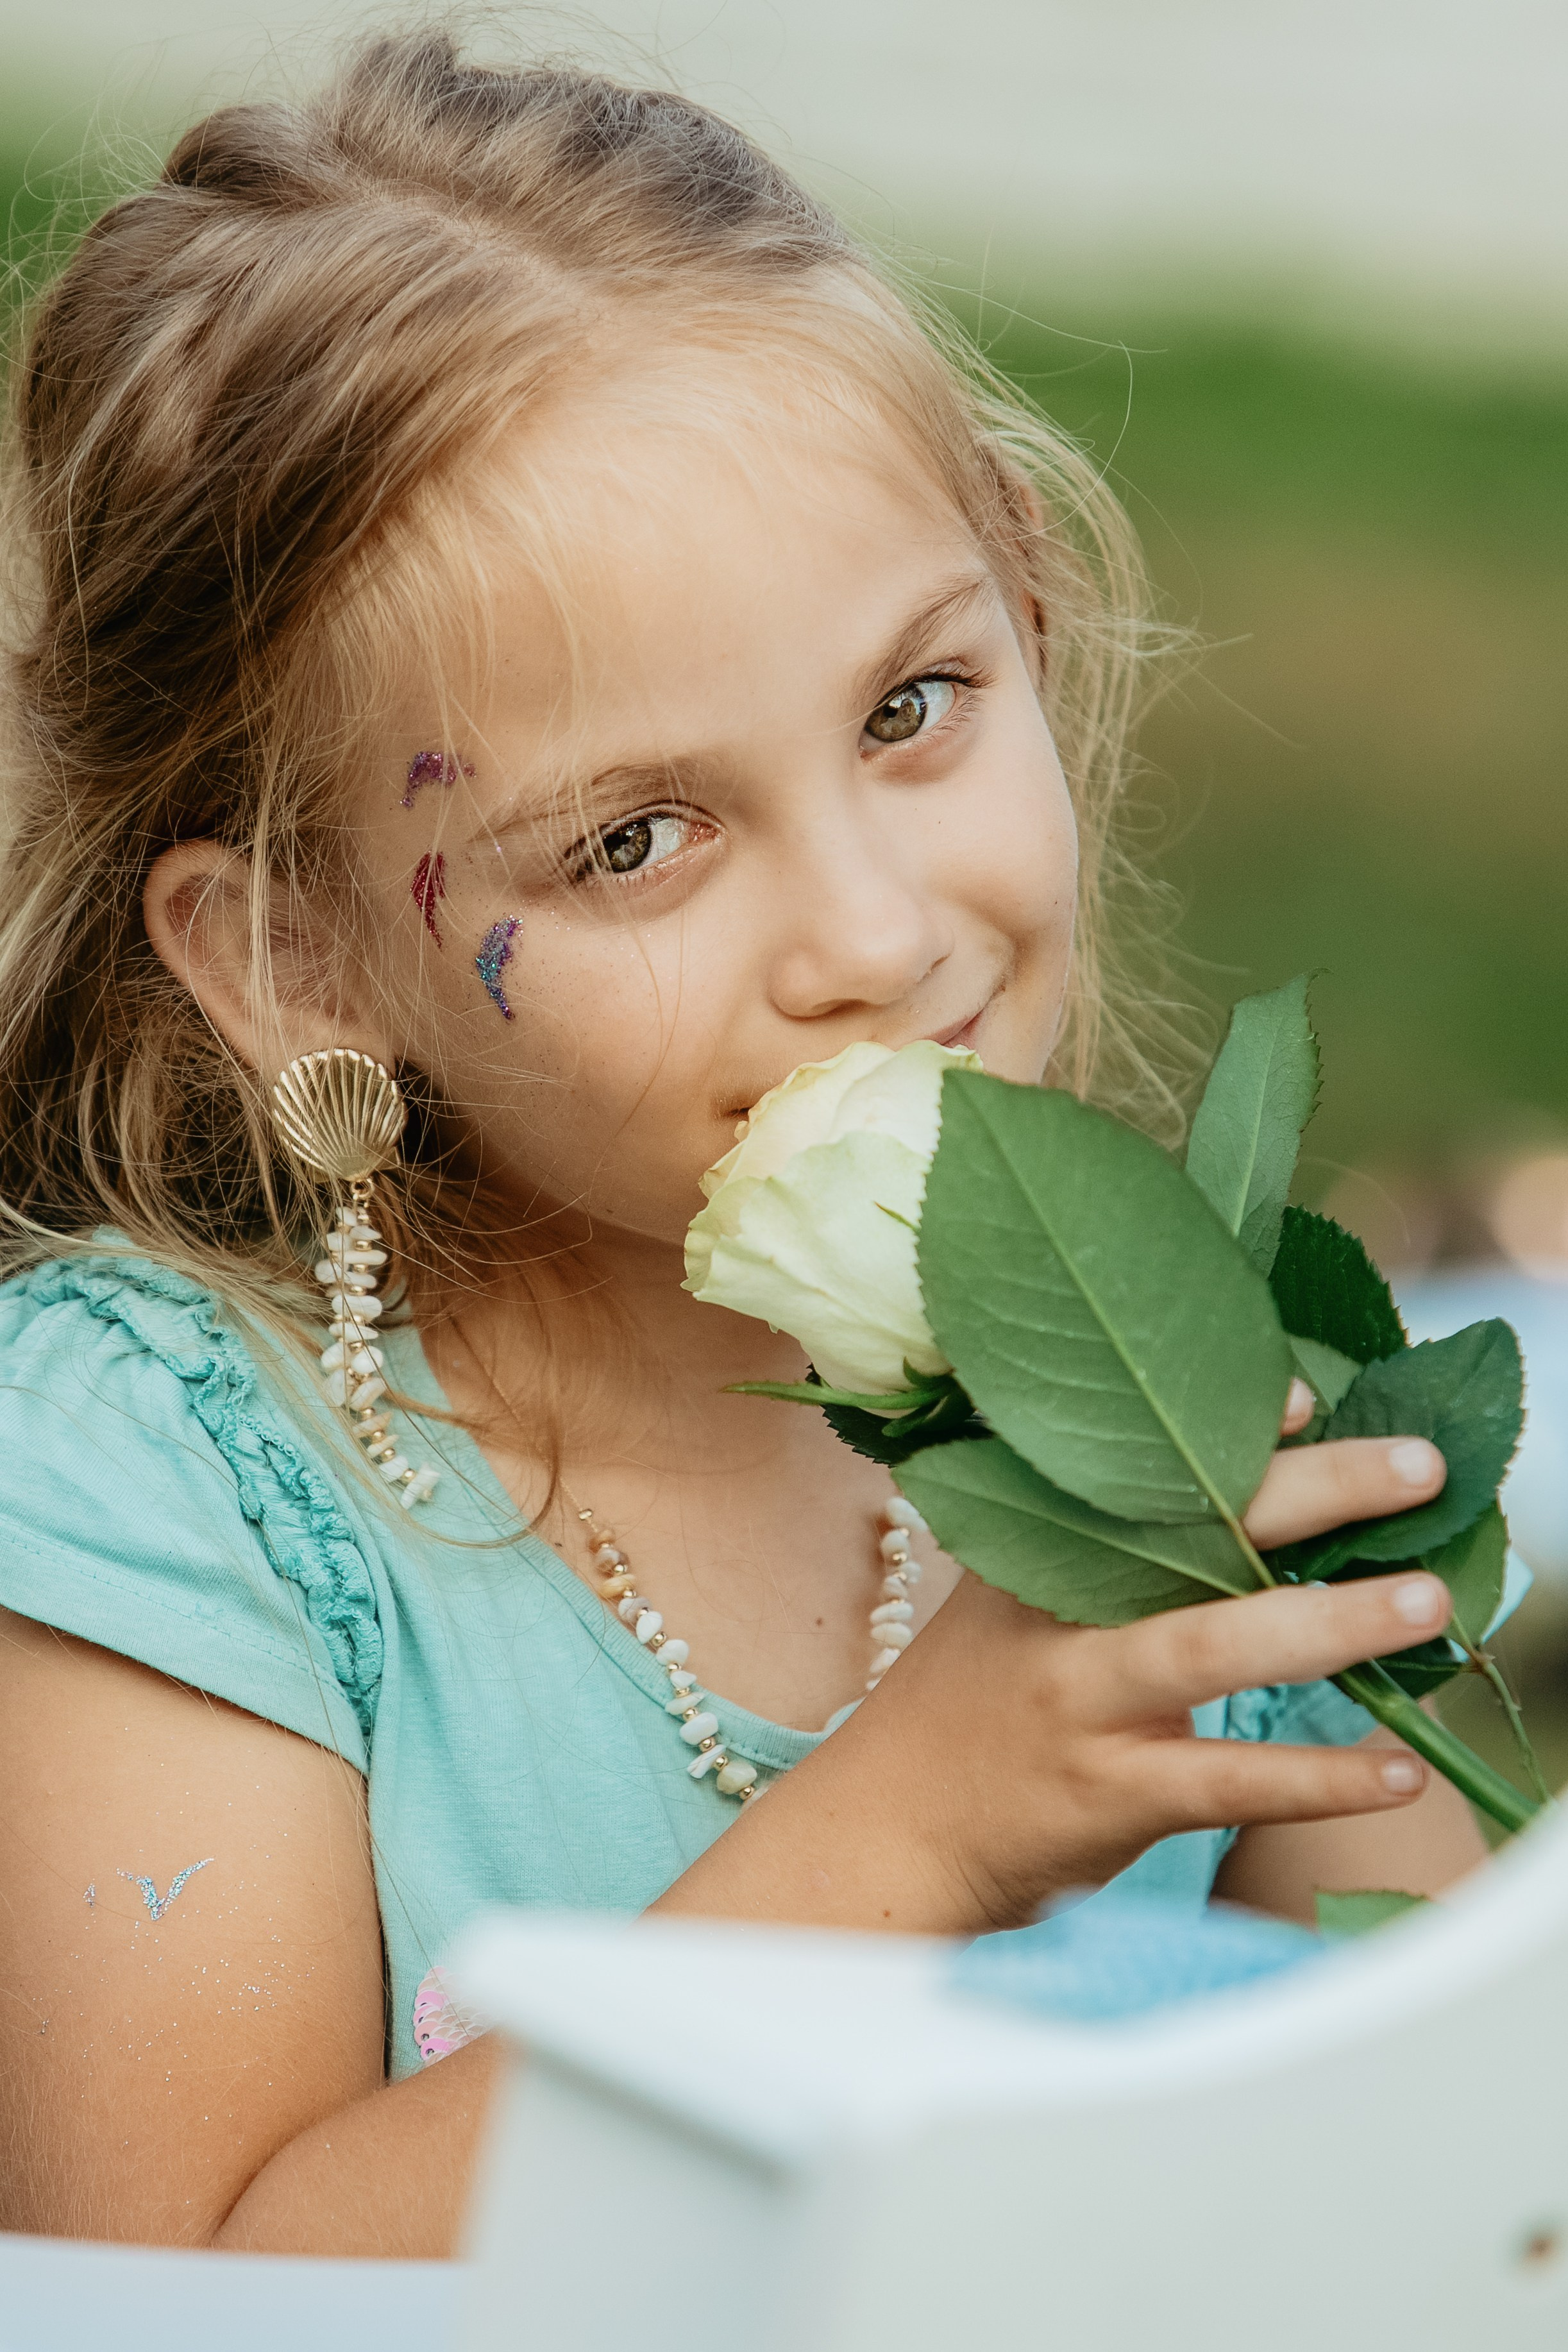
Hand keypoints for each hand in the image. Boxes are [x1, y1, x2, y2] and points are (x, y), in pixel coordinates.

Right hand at [657, 1385, 1454, 1935]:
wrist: (893, 1822)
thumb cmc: (983, 1694)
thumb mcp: (1021, 1591)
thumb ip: (1116, 1532)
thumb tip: (1273, 1438)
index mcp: (1040, 1541)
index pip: (1142, 1465)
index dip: (1227, 1427)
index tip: (1307, 1396)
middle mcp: (1060, 1606)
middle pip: (1191, 1533)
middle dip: (1313, 1492)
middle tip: (1421, 1467)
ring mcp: (1082, 1699)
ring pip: (1211, 1648)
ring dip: (1327, 1624)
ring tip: (1425, 1604)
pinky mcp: (1108, 1791)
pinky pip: (1228, 1781)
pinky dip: (1319, 1778)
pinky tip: (1399, 1774)